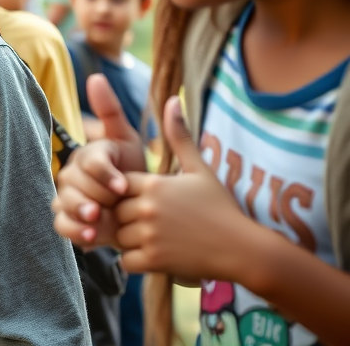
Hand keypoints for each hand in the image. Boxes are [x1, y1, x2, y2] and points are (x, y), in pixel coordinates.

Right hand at [53, 74, 146, 248]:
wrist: (139, 208)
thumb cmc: (133, 171)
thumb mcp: (127, 141)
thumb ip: (111, 112)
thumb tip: (95, 76)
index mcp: (88, 154)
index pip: (90, 161)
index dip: (105, 173)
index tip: (122, 185)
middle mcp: (72, 174)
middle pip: (75, 183)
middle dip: (96, 194)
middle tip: (113, 205)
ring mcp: (68, 197)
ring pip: (65, 202)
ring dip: (80, 211)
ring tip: (97, 220)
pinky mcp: (68, 220)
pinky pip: (62, 225)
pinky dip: (74, 230)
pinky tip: (90, 236)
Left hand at [115, 96, 258, 279]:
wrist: (243, 248)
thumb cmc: (220, 206)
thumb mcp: (199, 168)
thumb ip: (178, 136)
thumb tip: (172, 98)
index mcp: (154, 183)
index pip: (118, 185)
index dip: (129, 194)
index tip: (147, 200)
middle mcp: (148, 207)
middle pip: (116, 211)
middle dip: (127, 218)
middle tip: (152, 223)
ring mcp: (150, 235)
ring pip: (118, 236)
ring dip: (130, 241)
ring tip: (155, 239)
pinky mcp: (155, 260)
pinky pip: (126, 261)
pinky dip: (135, 261)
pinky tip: (155, 255)